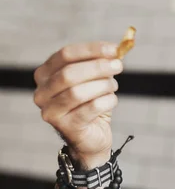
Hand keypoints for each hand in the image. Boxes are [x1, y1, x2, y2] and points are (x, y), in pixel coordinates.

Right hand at [33, 42, 122, 168]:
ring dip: (102, 85)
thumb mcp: (94, 81)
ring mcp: (51, 111)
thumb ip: (100, 64)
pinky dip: (106, 101)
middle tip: (118, 65)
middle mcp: (42, 92)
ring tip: (113, 86)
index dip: (91, 50)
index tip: (114, 49)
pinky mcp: (66, 127)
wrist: (91, 139)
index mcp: (45, 74)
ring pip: (78, 92)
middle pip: (69, 73)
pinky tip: (111, 100)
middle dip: (98, 67)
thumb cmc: (91, 105)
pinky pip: (90, 108)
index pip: (65, 55)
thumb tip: (116, 50)